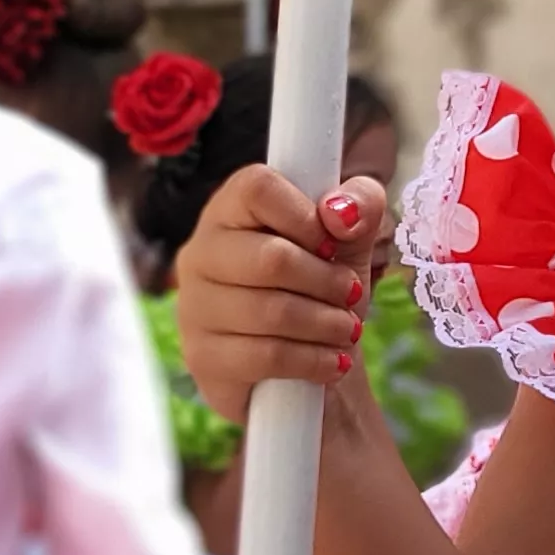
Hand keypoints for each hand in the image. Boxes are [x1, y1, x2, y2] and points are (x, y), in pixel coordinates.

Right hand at [172, 165, 391, 420]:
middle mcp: (201, 252)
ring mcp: (194, 307)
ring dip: (327, 324)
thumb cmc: (321, 289)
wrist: (308, 366)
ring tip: (347, 329)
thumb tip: (340, 212)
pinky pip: (265, 356)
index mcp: (230, 209)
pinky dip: (313, 360)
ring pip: (271, 311)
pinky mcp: (203, 358)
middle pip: (271, 258)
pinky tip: (333, 360)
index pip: (258, 187)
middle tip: (351, 295)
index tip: (332, 245)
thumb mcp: (351, 240)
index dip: (307, 216)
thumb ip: (360, 205)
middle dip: (328, 281)